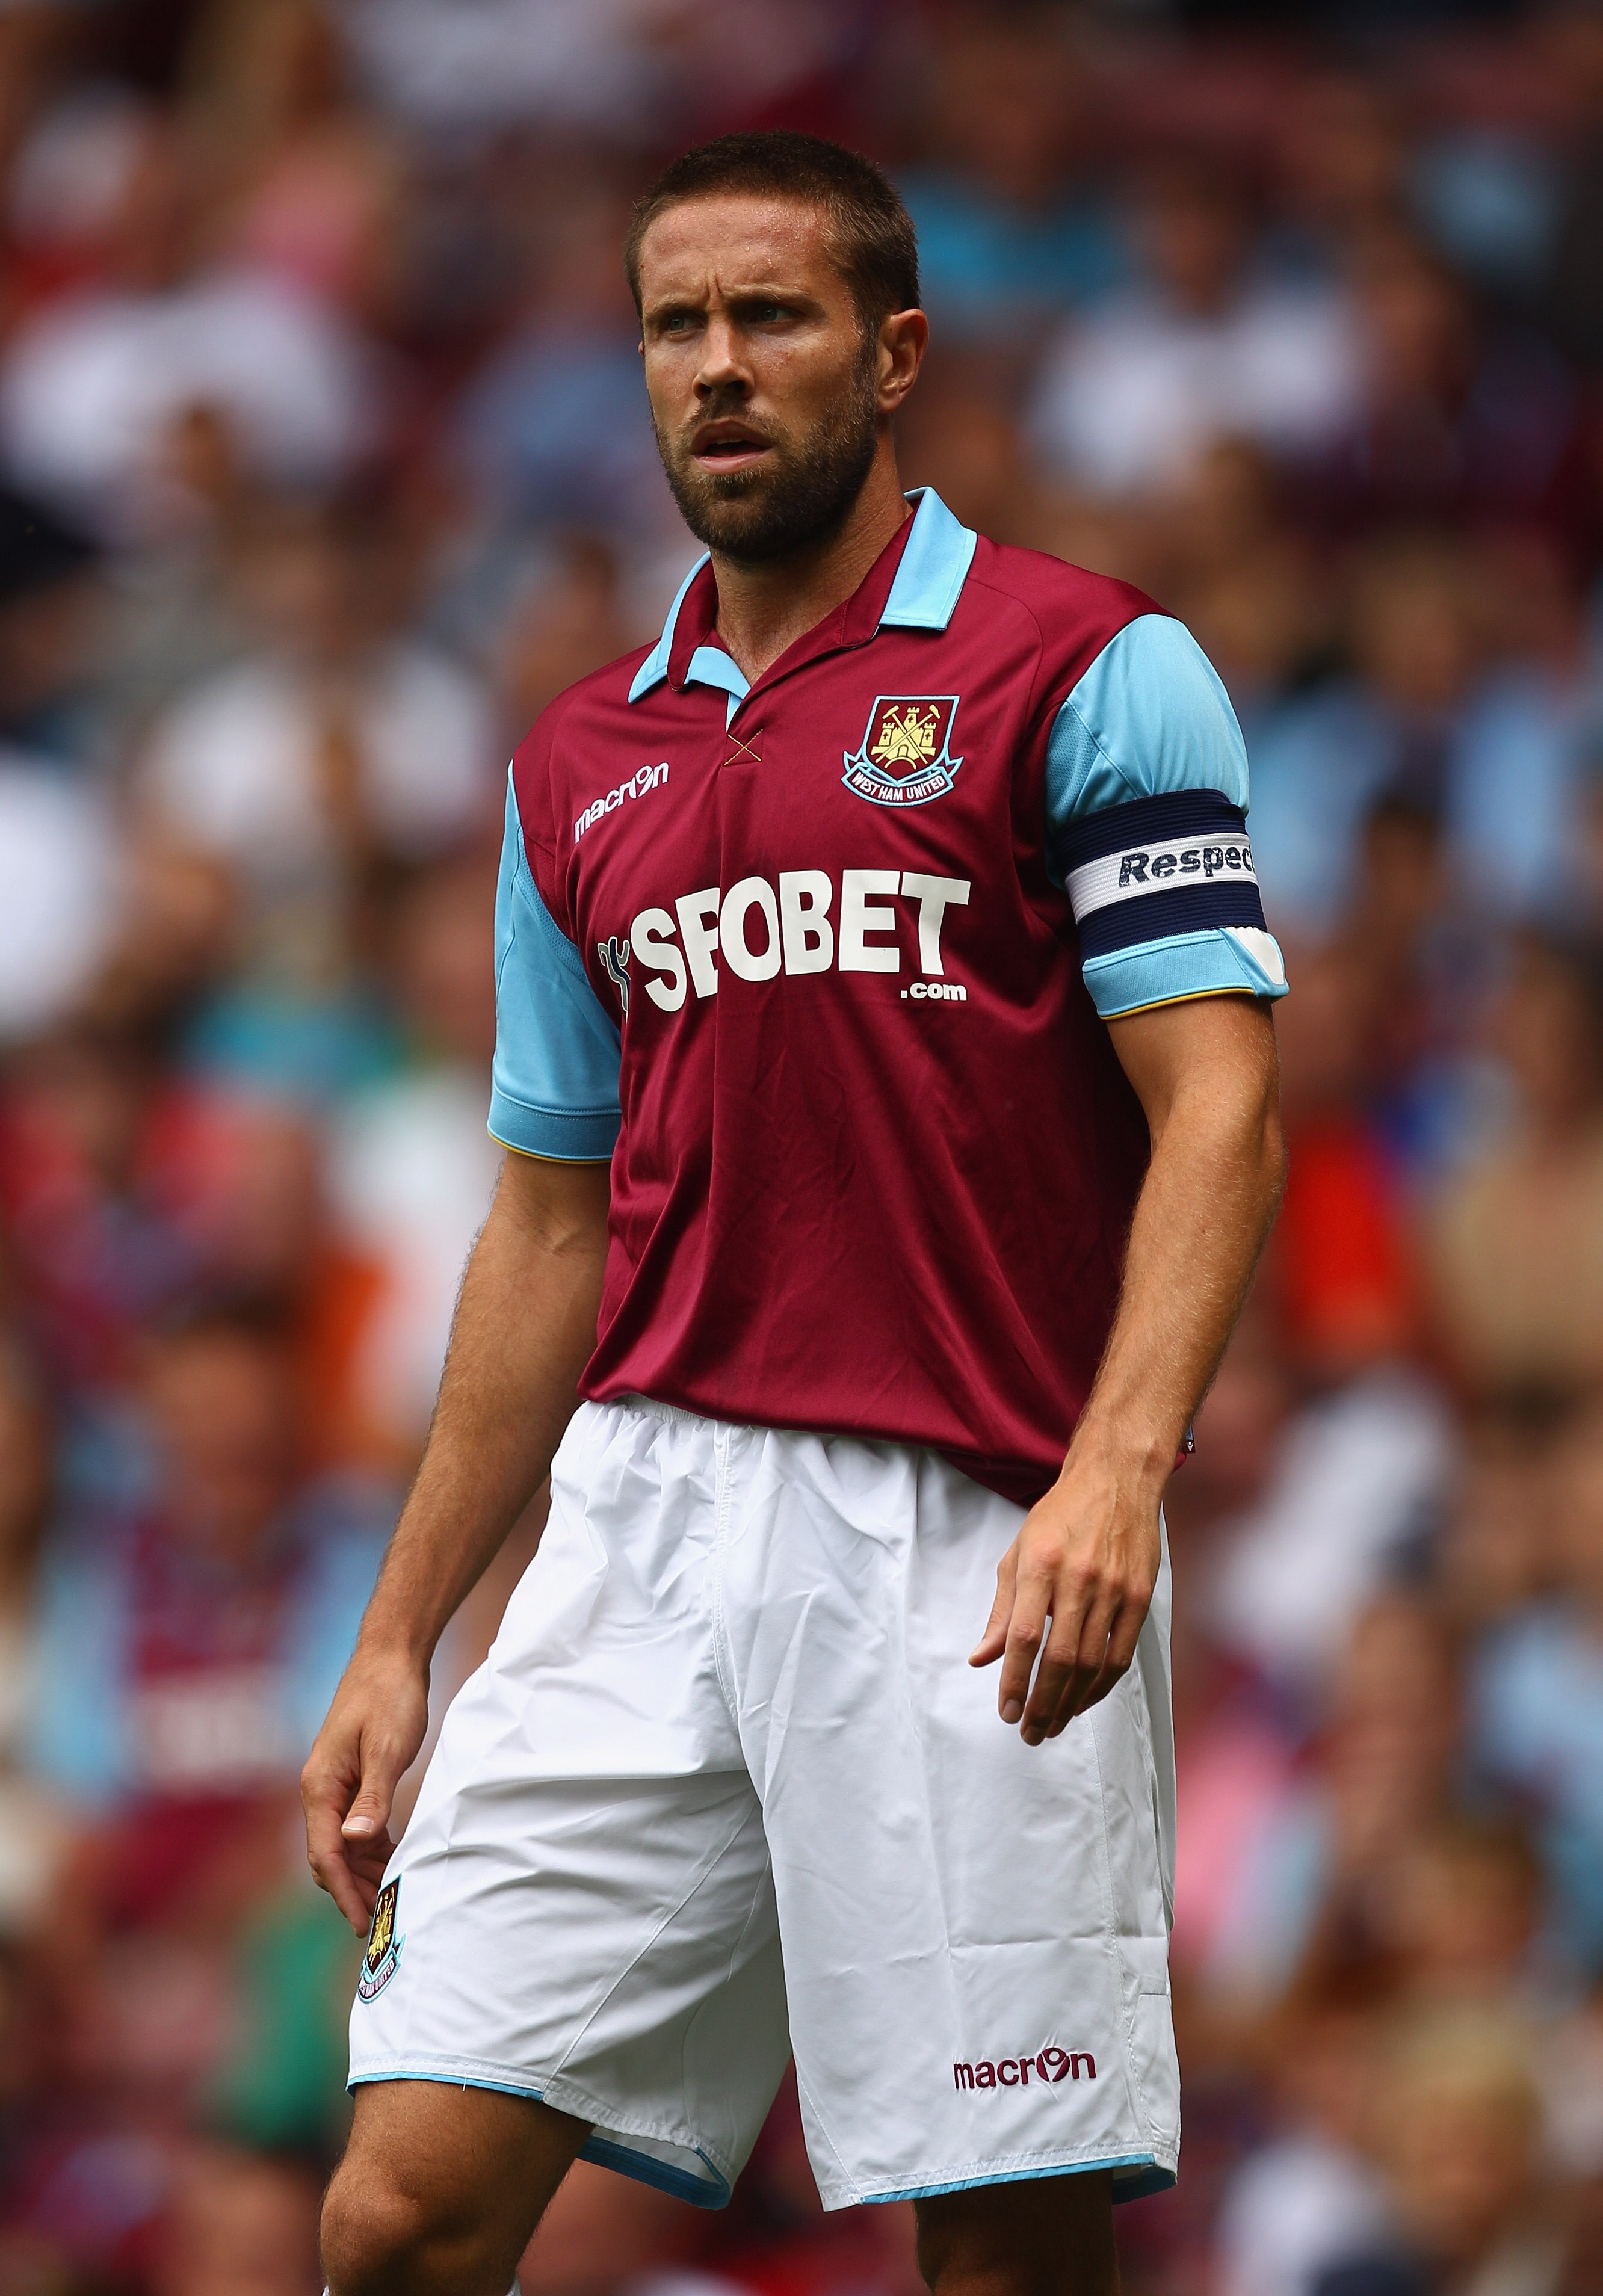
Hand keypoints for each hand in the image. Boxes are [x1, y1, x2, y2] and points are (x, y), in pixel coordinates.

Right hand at [301, 1644, 430, 1933]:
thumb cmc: (389, 1696)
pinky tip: (393, 1859)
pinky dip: (371, 1847)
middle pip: (329, 1856)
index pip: (325, 1854)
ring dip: (364, 1872)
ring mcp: (334, 1783)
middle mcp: (320, 1789)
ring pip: (342, 1844)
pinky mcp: (352, 1777)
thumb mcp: (388, 1748)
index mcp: (320, 1786)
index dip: (343, 1892)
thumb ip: (373, 1796)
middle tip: (383, 1921)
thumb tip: (354, 1841)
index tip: (362, 1924)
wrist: (391, 1654)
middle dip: (352, 1890)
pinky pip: (355, 1825)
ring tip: (391, 1898)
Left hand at [969, 1440, 1160, 1745]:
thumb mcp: (1018, 1553)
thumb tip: (981, 1659)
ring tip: (1052, 1726)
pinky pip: (1120, 1655)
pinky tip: (1083, 1702)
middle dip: (1042, 1704)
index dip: (1014, 1682)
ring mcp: (1115, 1590)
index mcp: (1041, 1566)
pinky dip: (1101, 1686)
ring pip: (1092, 1664)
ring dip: (1070, 1703)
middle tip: (1029, 1732)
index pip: (1024, 1638)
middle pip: (1060, 1659)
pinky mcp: (1141, 1597)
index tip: (1005, 1712)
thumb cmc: (1060, 1516)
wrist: (1117, 1480)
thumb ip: (1002, 1611)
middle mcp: (1079, 1579)